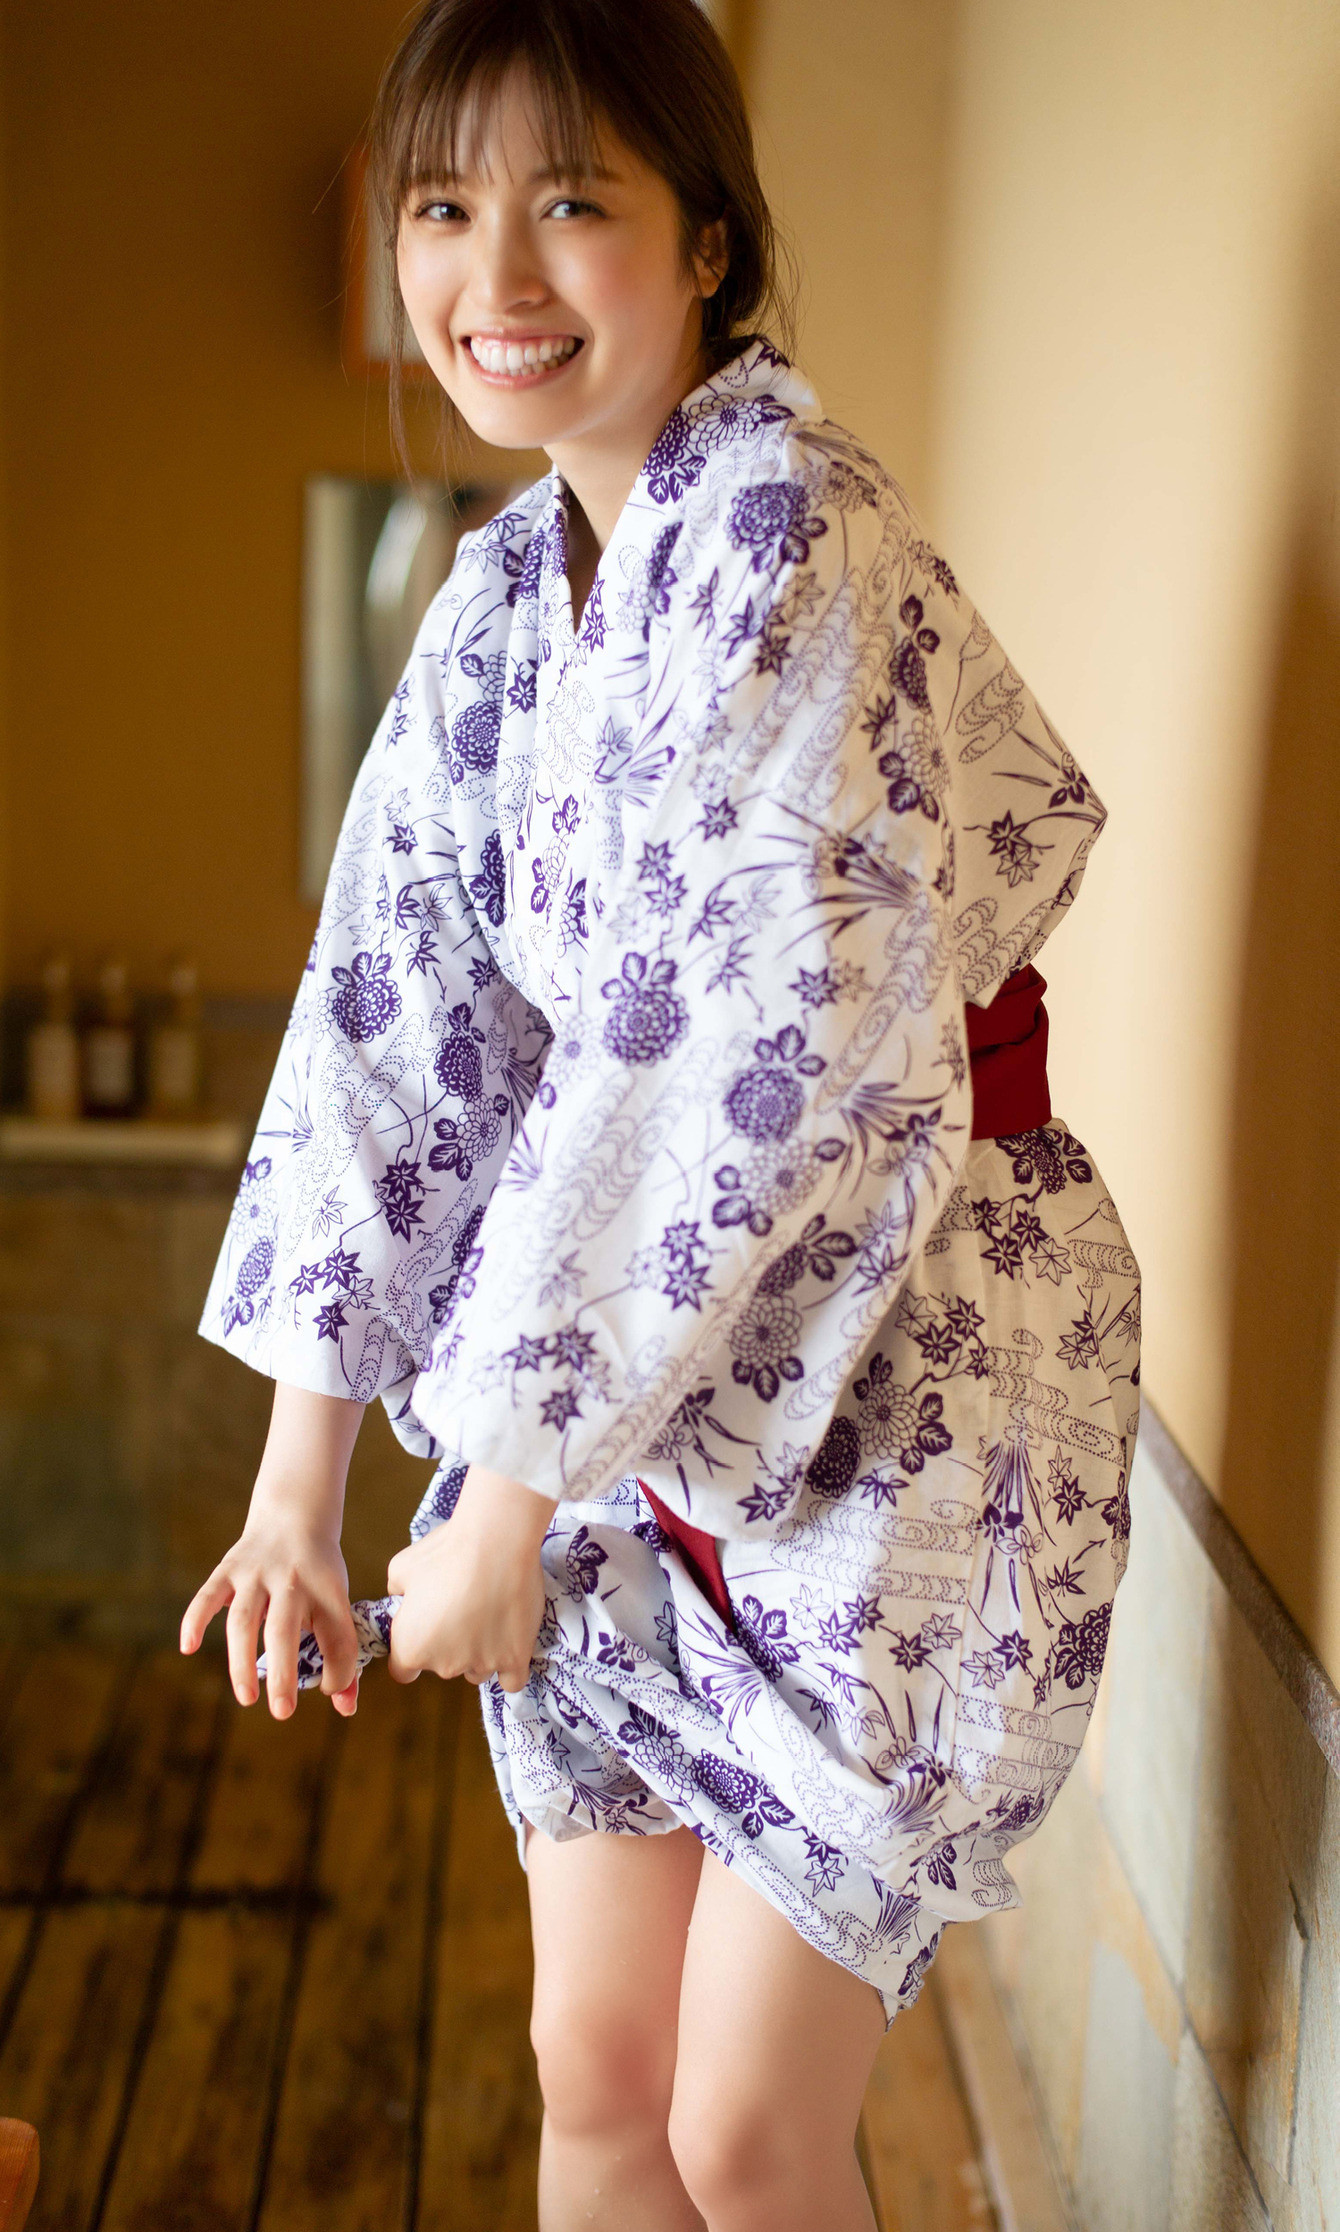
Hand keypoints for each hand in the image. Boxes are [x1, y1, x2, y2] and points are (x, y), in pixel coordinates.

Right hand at [179, 1382, 365, 1718]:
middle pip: (283, 1630)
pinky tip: (188, 1648)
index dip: (339, 1671)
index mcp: (328, 1591)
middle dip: (283, 1673)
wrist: (295, 1516)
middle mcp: (293, 1581)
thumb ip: (342, 1654)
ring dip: (241, 1661)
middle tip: (282, 1712)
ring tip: (247, 1698)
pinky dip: (195, 1620)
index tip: (332, 1692)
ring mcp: (257, 1573)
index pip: (338, 1636)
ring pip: (244, 1619)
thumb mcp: (339, 1604)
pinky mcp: (229, 1568)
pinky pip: (208, 1595)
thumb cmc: (319, 1576)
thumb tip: (344, 1709)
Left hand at [387, 1463, 557, 1693]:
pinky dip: (510, 1667)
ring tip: (489, 1616)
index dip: (412, 1649)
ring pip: (477, 1670)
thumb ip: (397, 1591)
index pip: (403, 1670)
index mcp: (410, 1647)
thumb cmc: (445, 1552)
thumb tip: (404, 1597)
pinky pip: (512, 1680)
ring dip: (479, 1652)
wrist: (495, 1543)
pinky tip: (510, 1644)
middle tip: (461, 1608)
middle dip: (448, 1645)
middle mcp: (444, 1665)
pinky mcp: (515, 1658)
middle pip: (443, 1667)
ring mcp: (482, 1664)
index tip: (424, 1631)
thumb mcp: (401, 1567)